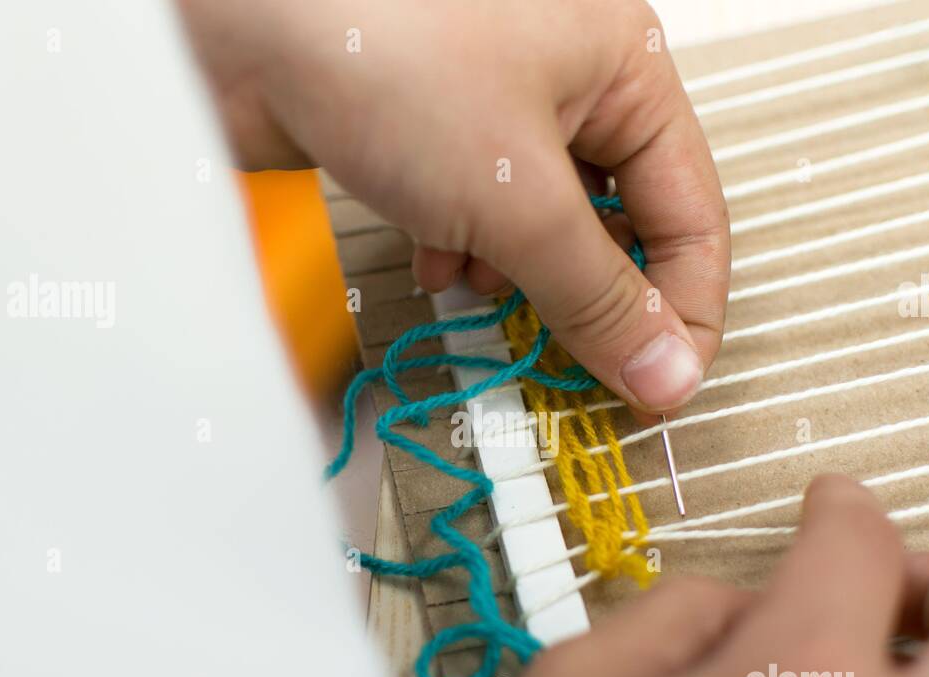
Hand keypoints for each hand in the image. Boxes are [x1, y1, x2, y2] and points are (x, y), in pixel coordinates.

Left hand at [176, 0, 728, 413]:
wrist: (236, 15)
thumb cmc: (386, 51)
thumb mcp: (519, 196)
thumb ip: (597, 295)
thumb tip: (664, 374)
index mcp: (625, 64)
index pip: (693, 212)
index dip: (683, 309)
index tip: (659, 387)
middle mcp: (569, 77)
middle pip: (617, 222)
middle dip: (590, 294)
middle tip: (575, 363)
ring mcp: (494, 101)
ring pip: (543, 224)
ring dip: (520, 274)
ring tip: (486, 288)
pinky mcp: (429, 129)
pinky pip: (478, 210)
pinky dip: (464, 246)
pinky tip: (435, 257)